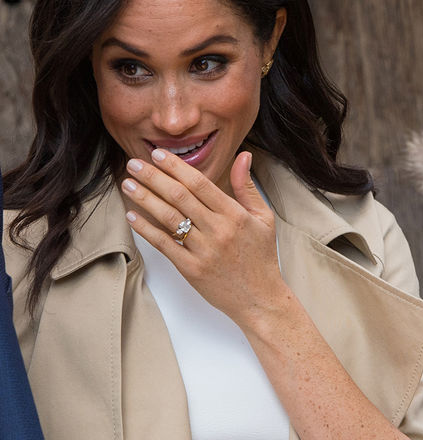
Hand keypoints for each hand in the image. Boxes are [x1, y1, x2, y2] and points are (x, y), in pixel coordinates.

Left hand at [121, 149, 285, 326]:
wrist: (260, 298)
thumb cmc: (261, 257)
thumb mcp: (263, 218)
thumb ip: (247, 187)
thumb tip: (243, 156)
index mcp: (235, 215)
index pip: (199, 183)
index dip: (176, 167)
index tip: (158, 154)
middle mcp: (218, 230)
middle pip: (179, 196)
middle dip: (153, 177)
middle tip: (134, 163)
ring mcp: (203, 250)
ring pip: (168, 218)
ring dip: (144, 199)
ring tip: (128, 185)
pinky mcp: (191, 269)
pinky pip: (164, 245)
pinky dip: (146, 229)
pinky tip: (133, 216)